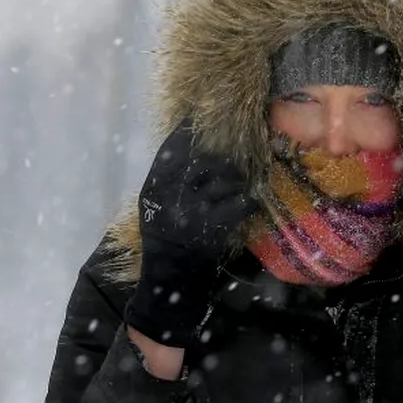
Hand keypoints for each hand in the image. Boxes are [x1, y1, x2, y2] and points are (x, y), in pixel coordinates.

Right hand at [125, 118, 255, 346]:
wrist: (170, 282)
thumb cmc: (166, 240)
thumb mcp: (156, 207)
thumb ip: (169, 179)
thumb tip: (193, 145)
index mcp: (153, 189)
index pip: (171, 150)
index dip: (187, 132)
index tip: (200, 120)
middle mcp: (169, 197)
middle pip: (204, 161)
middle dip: (224, 162)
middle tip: (233, 167)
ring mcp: (191, 212)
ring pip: (226, 180)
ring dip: (237, 184)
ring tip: (237, 192)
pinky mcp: (213, 228)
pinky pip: (240, 203)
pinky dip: (248, 203)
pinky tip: (247, 207)